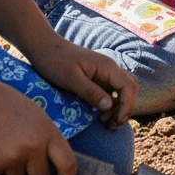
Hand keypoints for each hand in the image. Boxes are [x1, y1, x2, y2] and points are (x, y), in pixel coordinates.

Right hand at [0, 79, 78, 174]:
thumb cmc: (7, 105)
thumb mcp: (36, 116)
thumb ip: (46, 137)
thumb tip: (54, 162)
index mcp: (49, 131)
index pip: (68, 163)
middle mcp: (35, 145)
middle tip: (25, 164)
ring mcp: (15, 156)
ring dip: (13, 168)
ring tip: (4, 144)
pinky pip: (0, 174)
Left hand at [23, 35, 137, 129]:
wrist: (45, 49)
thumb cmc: (56, 62)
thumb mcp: (71, 80)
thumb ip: (90, 92)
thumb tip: (109, 106)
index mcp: (107, 67)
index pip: (128, 87)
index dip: (126, 106)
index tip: (116, 122)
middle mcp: (110, 69)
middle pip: (130, 88)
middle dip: (126, 108)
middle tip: (113, 125)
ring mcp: (104, 73)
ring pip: (122, 90)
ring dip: (119, 107)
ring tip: (106, 123)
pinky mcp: (97, 77)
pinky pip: (111, 91)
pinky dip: (111, 104)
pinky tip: (100, 114)